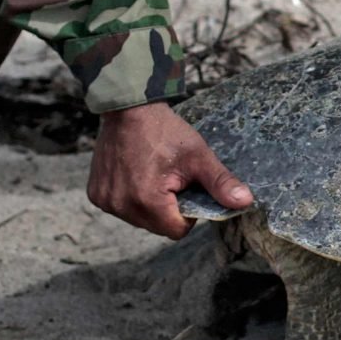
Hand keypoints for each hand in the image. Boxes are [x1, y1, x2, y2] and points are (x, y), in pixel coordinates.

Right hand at [86, 101, 253, 239]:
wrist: (129, 108)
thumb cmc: (165, 131)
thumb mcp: (198, 156)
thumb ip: (220, 183)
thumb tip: (245, 202)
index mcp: (147, 201)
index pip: (177, 231)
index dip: (188, 214)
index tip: (186, 188)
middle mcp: (121, 206)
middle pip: (157, 226)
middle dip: (168, 209)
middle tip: (170, 178)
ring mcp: (105, 201)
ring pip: (139, 219)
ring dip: (149, 204)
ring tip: (151, 174)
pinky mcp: (95, 194)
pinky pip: (121, 207)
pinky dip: (130, 196)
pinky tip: (135, 173)